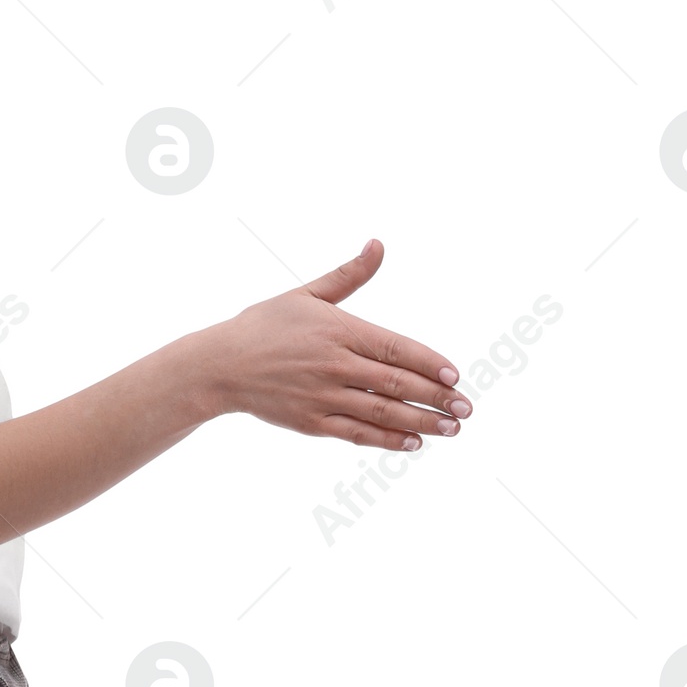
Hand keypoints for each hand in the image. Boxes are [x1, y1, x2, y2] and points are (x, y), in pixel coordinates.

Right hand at [203, 238, 468, 450]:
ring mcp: (322, 397)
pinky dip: (386, 439)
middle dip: (436, 397)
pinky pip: (356, 434)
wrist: (220, 365)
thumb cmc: (265, 326)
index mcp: (338, 330)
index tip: (456, 375)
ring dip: (421, 422)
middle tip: (466, 407)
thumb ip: (349, 275)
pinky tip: (412, 442)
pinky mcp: (311, 423)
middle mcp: (334, 365)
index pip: (396, 349)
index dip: (429, 363)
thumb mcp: (306, 293)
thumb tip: (378, 244)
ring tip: (451, 428)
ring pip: (381, 412)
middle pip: (396, 384)